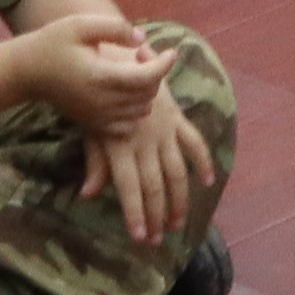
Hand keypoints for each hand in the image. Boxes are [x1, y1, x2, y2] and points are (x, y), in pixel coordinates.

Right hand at [7, 3, 172, 140]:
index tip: (172, 51)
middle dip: (154, 73)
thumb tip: (142, 38)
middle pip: (147, 94)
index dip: (164, 65)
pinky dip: (135, 109)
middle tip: (141, 53)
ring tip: (133, 69)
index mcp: (99, 76)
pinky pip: (128, 125)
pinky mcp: (94, 125)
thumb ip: (114, 28)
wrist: (28, 72)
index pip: (145, 78)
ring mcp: (98, 117)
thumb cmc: (54, 43)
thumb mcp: (81, 24)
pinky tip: (125, 91)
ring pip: (141, 110)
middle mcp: (101, 102)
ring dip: (146, 90)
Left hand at [80, 86, 216, 252]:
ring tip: (176, 224)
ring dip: (178, 200)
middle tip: (155, 240)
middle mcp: (145, 139)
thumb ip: (95, 162)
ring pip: (176, 171)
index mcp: (120, 143)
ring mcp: (164, 128)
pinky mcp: (176, 117)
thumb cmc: (97, 95)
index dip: (135, 212)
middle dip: (156, 215)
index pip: (128, 186)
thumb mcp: (92, 128)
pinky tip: (207, 181)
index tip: (139, 236)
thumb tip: (87, 195)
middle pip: (154, 185)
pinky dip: (203, 161)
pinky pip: (194, 142)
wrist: (116, 54)